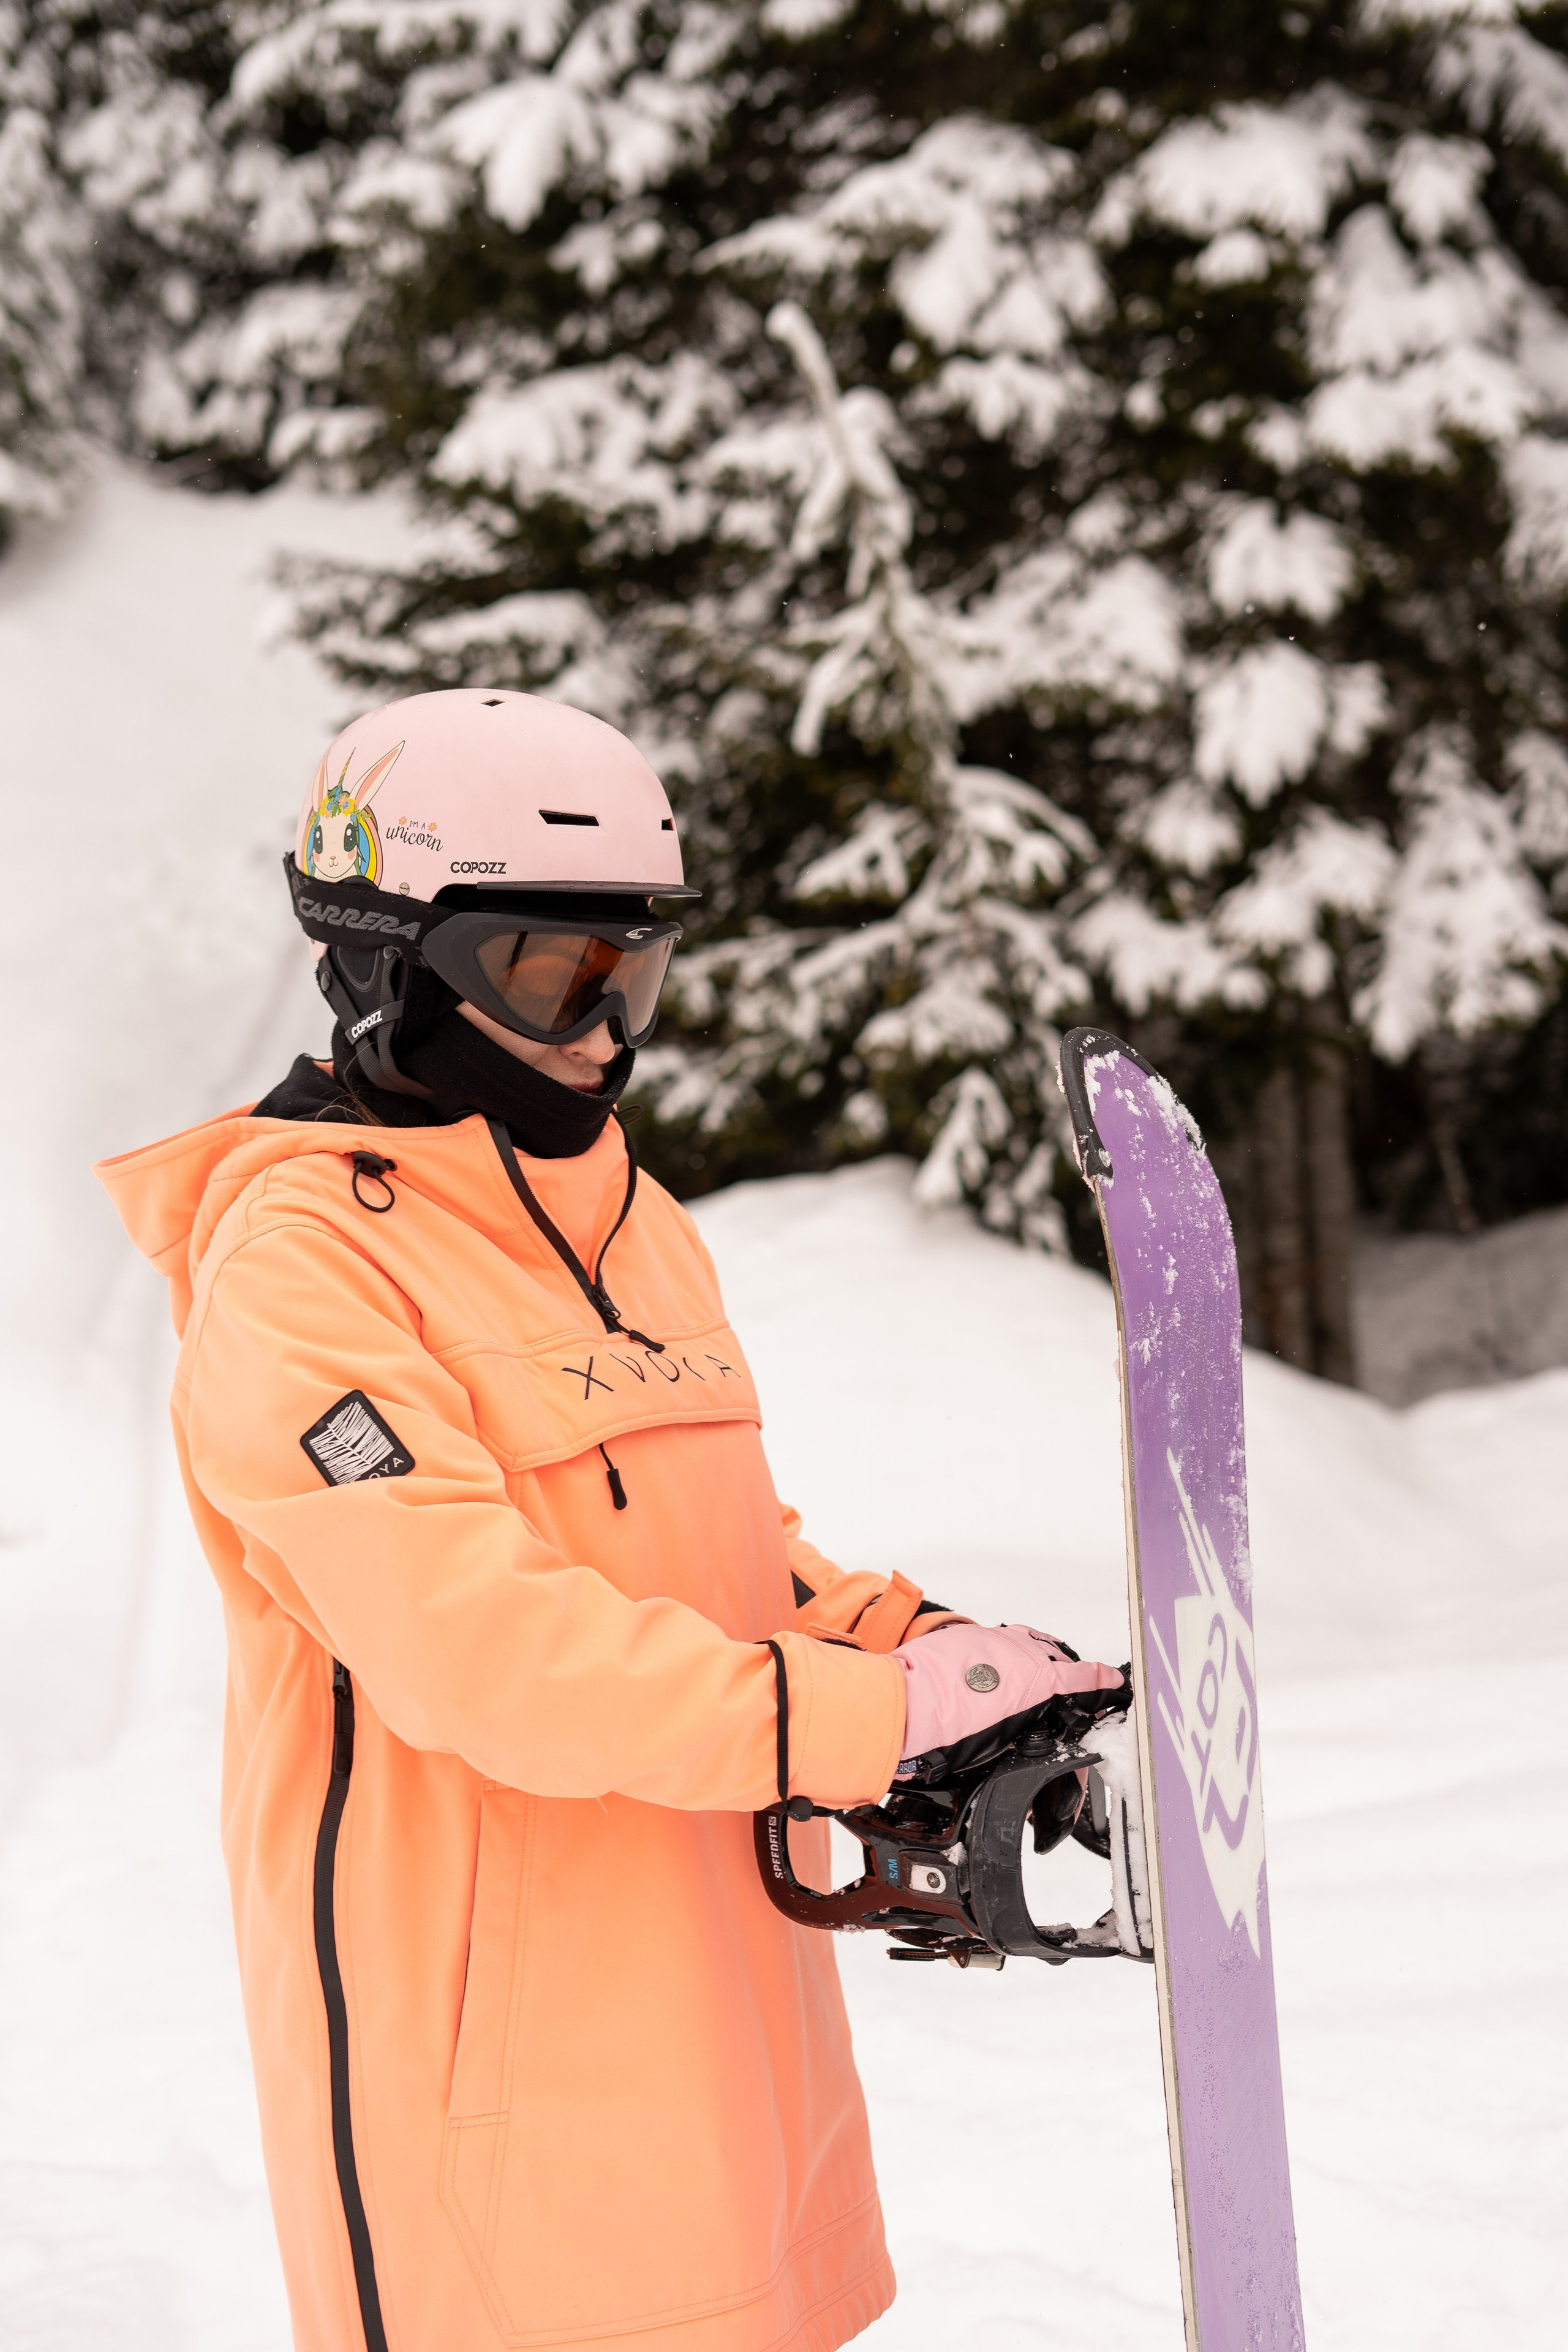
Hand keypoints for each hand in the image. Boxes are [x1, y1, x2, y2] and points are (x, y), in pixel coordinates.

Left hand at [893, 1621, 1126, 1781]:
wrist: (900, 1707)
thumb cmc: (942, 1730)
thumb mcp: (994, 1743)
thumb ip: (1019, 1728)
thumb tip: (1024, 1732)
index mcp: (1032, 1680)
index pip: (1077, 1677)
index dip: (1098, 1680)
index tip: (1113, 1679)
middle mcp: (1015, 1653)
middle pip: (1051, 1657)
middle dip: (1062, 1674)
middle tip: (1066, 1691)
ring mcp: (990, 1640)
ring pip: (1024, 1644)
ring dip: (1033, 1659)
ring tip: (1034, 1678)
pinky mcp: (966, 1635)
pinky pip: (997, 1640)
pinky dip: (1003, 1654)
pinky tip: (997, 1671)